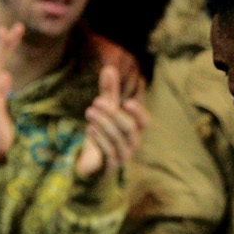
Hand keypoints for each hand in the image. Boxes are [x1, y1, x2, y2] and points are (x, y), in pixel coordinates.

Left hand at [74, 64, 148, 178]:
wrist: (92, 161)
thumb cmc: (103, 132)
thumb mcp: (104, 110)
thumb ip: (108, 91)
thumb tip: (108, 68)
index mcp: (135, 129)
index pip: (144, 122)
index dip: (138, 113)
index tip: (127, 102)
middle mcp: (132, 143)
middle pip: (129, 129)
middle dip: (112, 114)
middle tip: (96, 102)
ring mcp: (123, 156)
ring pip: (117, 140)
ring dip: (102, 124)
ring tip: (89, 112)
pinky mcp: (111, 166)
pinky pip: (109, 153)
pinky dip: (99, 140)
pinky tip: (89, 129)